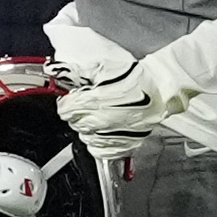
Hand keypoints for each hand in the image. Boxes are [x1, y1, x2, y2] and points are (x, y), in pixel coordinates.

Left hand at [56, 47, 200, 154]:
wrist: (162, 88)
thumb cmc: (135, 76)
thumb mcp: (103, 66)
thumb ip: (75, 71)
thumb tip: (54, 70)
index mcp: (94, 101)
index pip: (65, 109)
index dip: (67, 101)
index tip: (73, 97)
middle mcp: (102, 121)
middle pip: (74, 123)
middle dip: (77, 113)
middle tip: (89, 103)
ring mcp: (113, 136)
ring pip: (85, 138)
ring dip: (87, 127)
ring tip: (99, 115)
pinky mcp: (124, 145)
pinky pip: (100, 150)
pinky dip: (98, 142)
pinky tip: (103, 131)